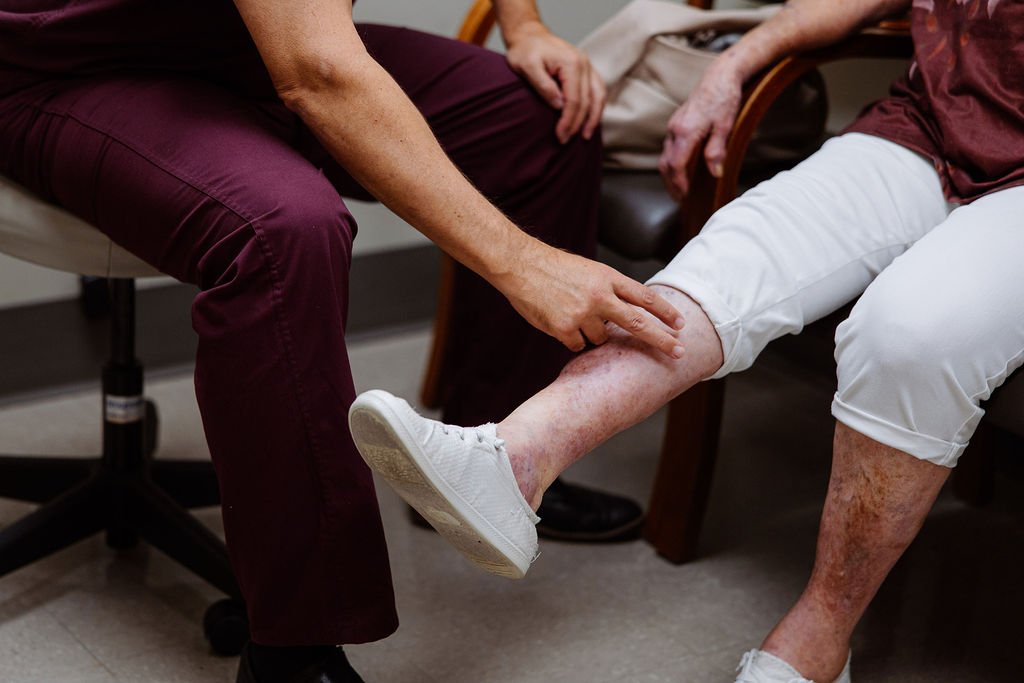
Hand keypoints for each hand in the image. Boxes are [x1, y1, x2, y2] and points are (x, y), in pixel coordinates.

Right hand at [500, 241, 684, 357]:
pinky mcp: (563, 329)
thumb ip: (608, 290)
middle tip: (679, 352)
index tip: (680, 324)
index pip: (645, 297)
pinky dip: (570, 337)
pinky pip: (577, 344)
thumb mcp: (589, 270)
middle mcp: (599, 296)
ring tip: (570, 312)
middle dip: (661, 340)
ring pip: (600, 338)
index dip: (666, 312)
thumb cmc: (553, 268)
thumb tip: (626, 316)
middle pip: (638, 323)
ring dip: (590, 332)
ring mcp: (582, 314)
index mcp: (608, 278)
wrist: (520, 265)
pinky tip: (557, 320)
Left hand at [504, 20, 605, 143]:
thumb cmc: (525, 51)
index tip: (560, 136)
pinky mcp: (587, 70)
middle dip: (577, 124)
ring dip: (593, 118)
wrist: (529, 35)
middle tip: (565, 140)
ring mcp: (588, 66)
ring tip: (585, 136)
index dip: (568, 121)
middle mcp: (584, 64)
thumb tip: (559, 106)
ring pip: (598, 96)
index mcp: (572, 63)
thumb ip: (543, 86)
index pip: (574, 100)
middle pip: (587, 101)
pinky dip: (596, 107)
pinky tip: (590, 120)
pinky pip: (598, 91)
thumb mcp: (527, 67)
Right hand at [658, 61, 742, 200]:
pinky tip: (679, 166)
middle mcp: (675, 129)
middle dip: (670, 183)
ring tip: (677, 186)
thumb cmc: (724, 97)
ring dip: (669, 173)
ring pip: (665, 155)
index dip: (679, 183)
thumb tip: (715, 172)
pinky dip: (671, 161)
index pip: (676, 165)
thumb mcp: (725, 126)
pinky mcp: (677, 122)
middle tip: (678, 198)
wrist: (719, 75)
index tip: (684, 195)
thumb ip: (716, 150)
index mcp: (686, 132)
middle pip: (665, 163)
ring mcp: (674, 125)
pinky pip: (669, 146)